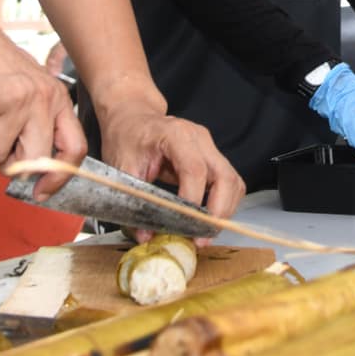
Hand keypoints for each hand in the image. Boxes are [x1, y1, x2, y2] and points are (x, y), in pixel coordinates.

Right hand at [0, 23, 86, 180]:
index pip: (74, 148)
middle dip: (9, 161)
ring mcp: (14, 100)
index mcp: (55, 97)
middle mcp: (40, 98)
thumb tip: (35, 166)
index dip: (59, 177)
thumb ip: (36, 121)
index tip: (42, 191)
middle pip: (34, 160)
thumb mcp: (27, 85)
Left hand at [97, 100, 245, 235]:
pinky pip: (229, 183)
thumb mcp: (121, 168)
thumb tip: (145, 236)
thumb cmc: (126, 138)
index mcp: (175, 134)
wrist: (132, 118)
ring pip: (233, 182)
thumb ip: (133, 202)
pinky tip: (208, 217)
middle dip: (218, 212)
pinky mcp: (213, 157)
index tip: (185, 226)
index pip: (195, 170)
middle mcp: (199, 138)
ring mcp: (209, 147)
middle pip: (224, 177)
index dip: (193, 201)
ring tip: (204, 232)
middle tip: (202, 237)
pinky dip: (224, 203)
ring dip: (224, 211)